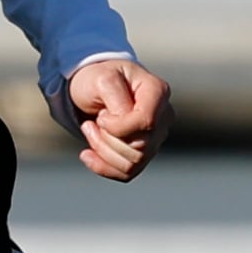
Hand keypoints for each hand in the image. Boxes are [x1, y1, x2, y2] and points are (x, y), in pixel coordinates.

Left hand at [61, 54, 167, 183]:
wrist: (92, 89)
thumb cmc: (98, 79)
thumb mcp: (102, 79)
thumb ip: (117, 98)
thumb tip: (125, 123)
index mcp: (158, 91)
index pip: (146, 122)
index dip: (119, 127)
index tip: (101, 115)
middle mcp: (163, 116)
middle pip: (140, 147)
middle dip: (106, 139)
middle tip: (93, 121)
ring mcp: (156, 137)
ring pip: (133, 163)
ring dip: (102, 150)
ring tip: (92, 130)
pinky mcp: (144, 153)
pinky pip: (128, 173)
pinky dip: (103, 167)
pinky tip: (87, 154)